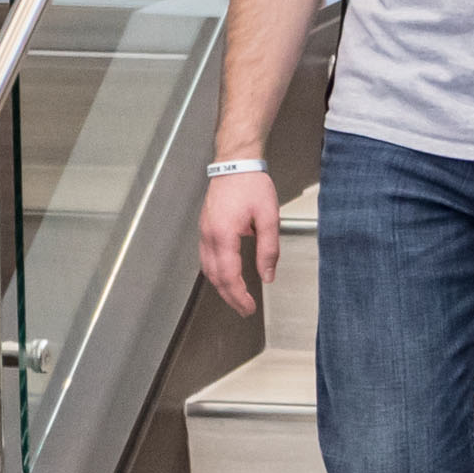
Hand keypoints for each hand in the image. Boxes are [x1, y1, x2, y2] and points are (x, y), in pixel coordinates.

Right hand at [196, 167, 285, 316]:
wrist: (235, 163)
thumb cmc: (251, 184)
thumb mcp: (269, 217)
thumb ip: (269, 249)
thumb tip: (267, 275)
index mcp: (224, 235)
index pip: (229, 276)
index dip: (239, 296)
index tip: (250, 307)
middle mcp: (209, 236)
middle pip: (215, 277)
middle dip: (230, 297)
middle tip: (244, 309)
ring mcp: (204, 232)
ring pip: (207, 269)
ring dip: (221, 287)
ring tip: (236, 298)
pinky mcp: (205, 228)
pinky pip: (206, 258)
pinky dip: (215, 273)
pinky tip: (225, 276)